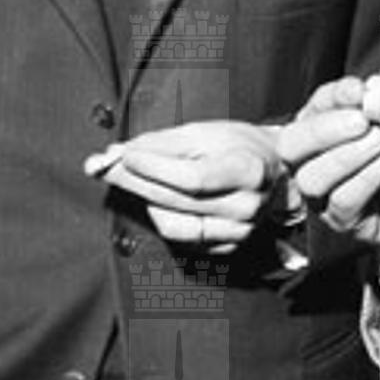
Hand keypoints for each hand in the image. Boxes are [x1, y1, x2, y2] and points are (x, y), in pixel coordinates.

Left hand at [85, 119, 285, 251]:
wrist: (274, 172)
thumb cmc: (235, 147)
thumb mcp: (200, 132)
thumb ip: (153, 144)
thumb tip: (106, 157)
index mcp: (248, 171)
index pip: (192, 178)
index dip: (153, 168)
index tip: (125, 155)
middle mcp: (247, 207)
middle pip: (176, 201)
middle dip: (133, 181)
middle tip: (105, 166)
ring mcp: (239, 232)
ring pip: (172, 224)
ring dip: (144, 200)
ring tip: (136, 179)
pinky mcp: (227, 247)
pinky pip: (180, 239)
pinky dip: (161, 217)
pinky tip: (158, 199)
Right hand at [277, 77, 379, 260]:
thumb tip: (378, 91)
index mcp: (325, 127)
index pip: (315, 107)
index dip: (332, 97)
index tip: (359, 90)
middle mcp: (313, 160)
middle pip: (290, 145)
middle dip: (321, 130)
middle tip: (360, 121)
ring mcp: (324, 194)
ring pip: (311, 178)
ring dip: (345, 157)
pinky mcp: (344, 220)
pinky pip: (343, 200)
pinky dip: (367, 177)